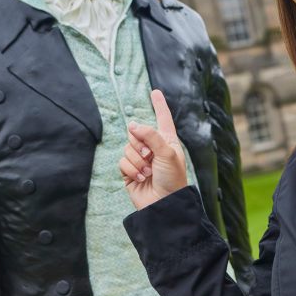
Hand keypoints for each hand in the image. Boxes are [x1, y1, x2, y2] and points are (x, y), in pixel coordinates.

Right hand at [120, 90, 188, 209]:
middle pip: (137, 133)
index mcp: (167, 141)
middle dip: (141, 144)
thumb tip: (132, 125)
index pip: (163, 118)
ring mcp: (141, 160)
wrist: (164, 204)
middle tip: (150, 157)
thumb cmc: (173, 178)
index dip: (159, 105)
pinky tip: (141, 178)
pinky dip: (131, 169)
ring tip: (148, 171)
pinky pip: (122, 162)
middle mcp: (153, 148)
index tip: (155, 92)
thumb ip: (150, 135)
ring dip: (137, 160)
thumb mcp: (167, 152)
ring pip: (128, 147)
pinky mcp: (130, 172)